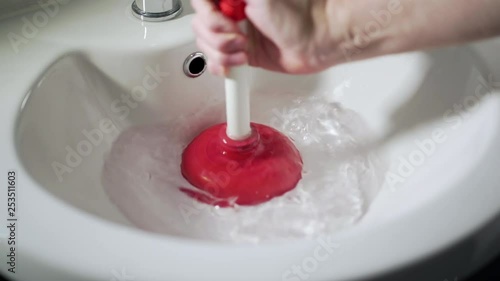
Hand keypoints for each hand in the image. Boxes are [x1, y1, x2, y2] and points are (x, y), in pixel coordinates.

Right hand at [191, 0, 339, 75]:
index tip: (224, 22)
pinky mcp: (238, 54)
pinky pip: (216, 62)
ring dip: (223, 53)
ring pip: (205, 46)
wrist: (316, 43)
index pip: (201, 3)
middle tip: (241, 37)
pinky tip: (240, 61)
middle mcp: (231, 13)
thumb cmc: (297, 16)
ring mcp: (234, 34)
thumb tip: (210, 0)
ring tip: (245, 50)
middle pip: (200, 26)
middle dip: (218, 37)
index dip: (208, 15)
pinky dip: (223, 66)